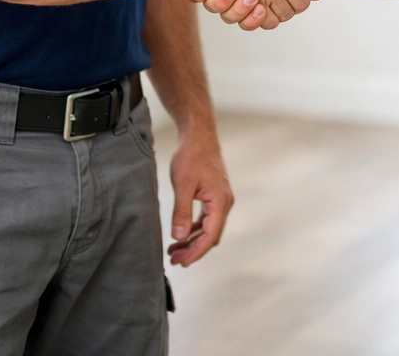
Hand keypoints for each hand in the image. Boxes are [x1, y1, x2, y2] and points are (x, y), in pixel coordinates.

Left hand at [166, 131, 233, 266]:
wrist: (199, 135)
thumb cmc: (191, 156)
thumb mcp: (182, 184)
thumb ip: (182, 212)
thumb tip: (179, 238)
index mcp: (220, 201)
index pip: (210, 236)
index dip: (196, 252)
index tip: (181, 263)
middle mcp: (225, 202)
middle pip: (211, 235)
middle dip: (193, 250)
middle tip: (173, 260)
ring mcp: (221, 199)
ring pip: (209, 228)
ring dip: (193, 241)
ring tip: (174, 251)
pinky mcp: (215, 195)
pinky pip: (207, 219)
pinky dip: (195, 229)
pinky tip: (182, 234)